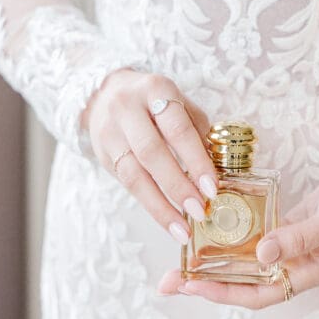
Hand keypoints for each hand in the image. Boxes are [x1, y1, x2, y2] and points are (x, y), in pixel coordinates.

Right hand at [82, 68, 218, 244]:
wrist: (103, 95)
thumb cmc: (154, 102)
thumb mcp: (178, 102)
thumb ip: (197, 130)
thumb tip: (216, 168)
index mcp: (155, 90)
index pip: (177, 128)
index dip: (196, 159)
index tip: (212, 188)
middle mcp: (127, 109)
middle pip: (152, 152)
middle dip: (178, 186)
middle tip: (200, 211)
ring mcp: (110, 133)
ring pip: (134, 175)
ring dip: (161, 206)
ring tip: (183, 229)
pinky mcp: (103, 155)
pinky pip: (127, 184)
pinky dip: (150, 205)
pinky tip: (168, 220)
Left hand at [156, 164, 318, 306]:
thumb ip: (300, 237)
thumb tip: (262, 254)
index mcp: (307, 272)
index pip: (257, 292)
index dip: (222, 293)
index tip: (190, 287)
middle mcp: (293, 265)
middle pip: (242, 283)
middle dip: (205, 283)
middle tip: (167, 280)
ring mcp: (288, 248)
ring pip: (244, 263)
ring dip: (213, 263)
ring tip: (179, 259)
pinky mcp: (286, 228)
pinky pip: (253, 239)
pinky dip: (231, 239)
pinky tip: (209, 232)